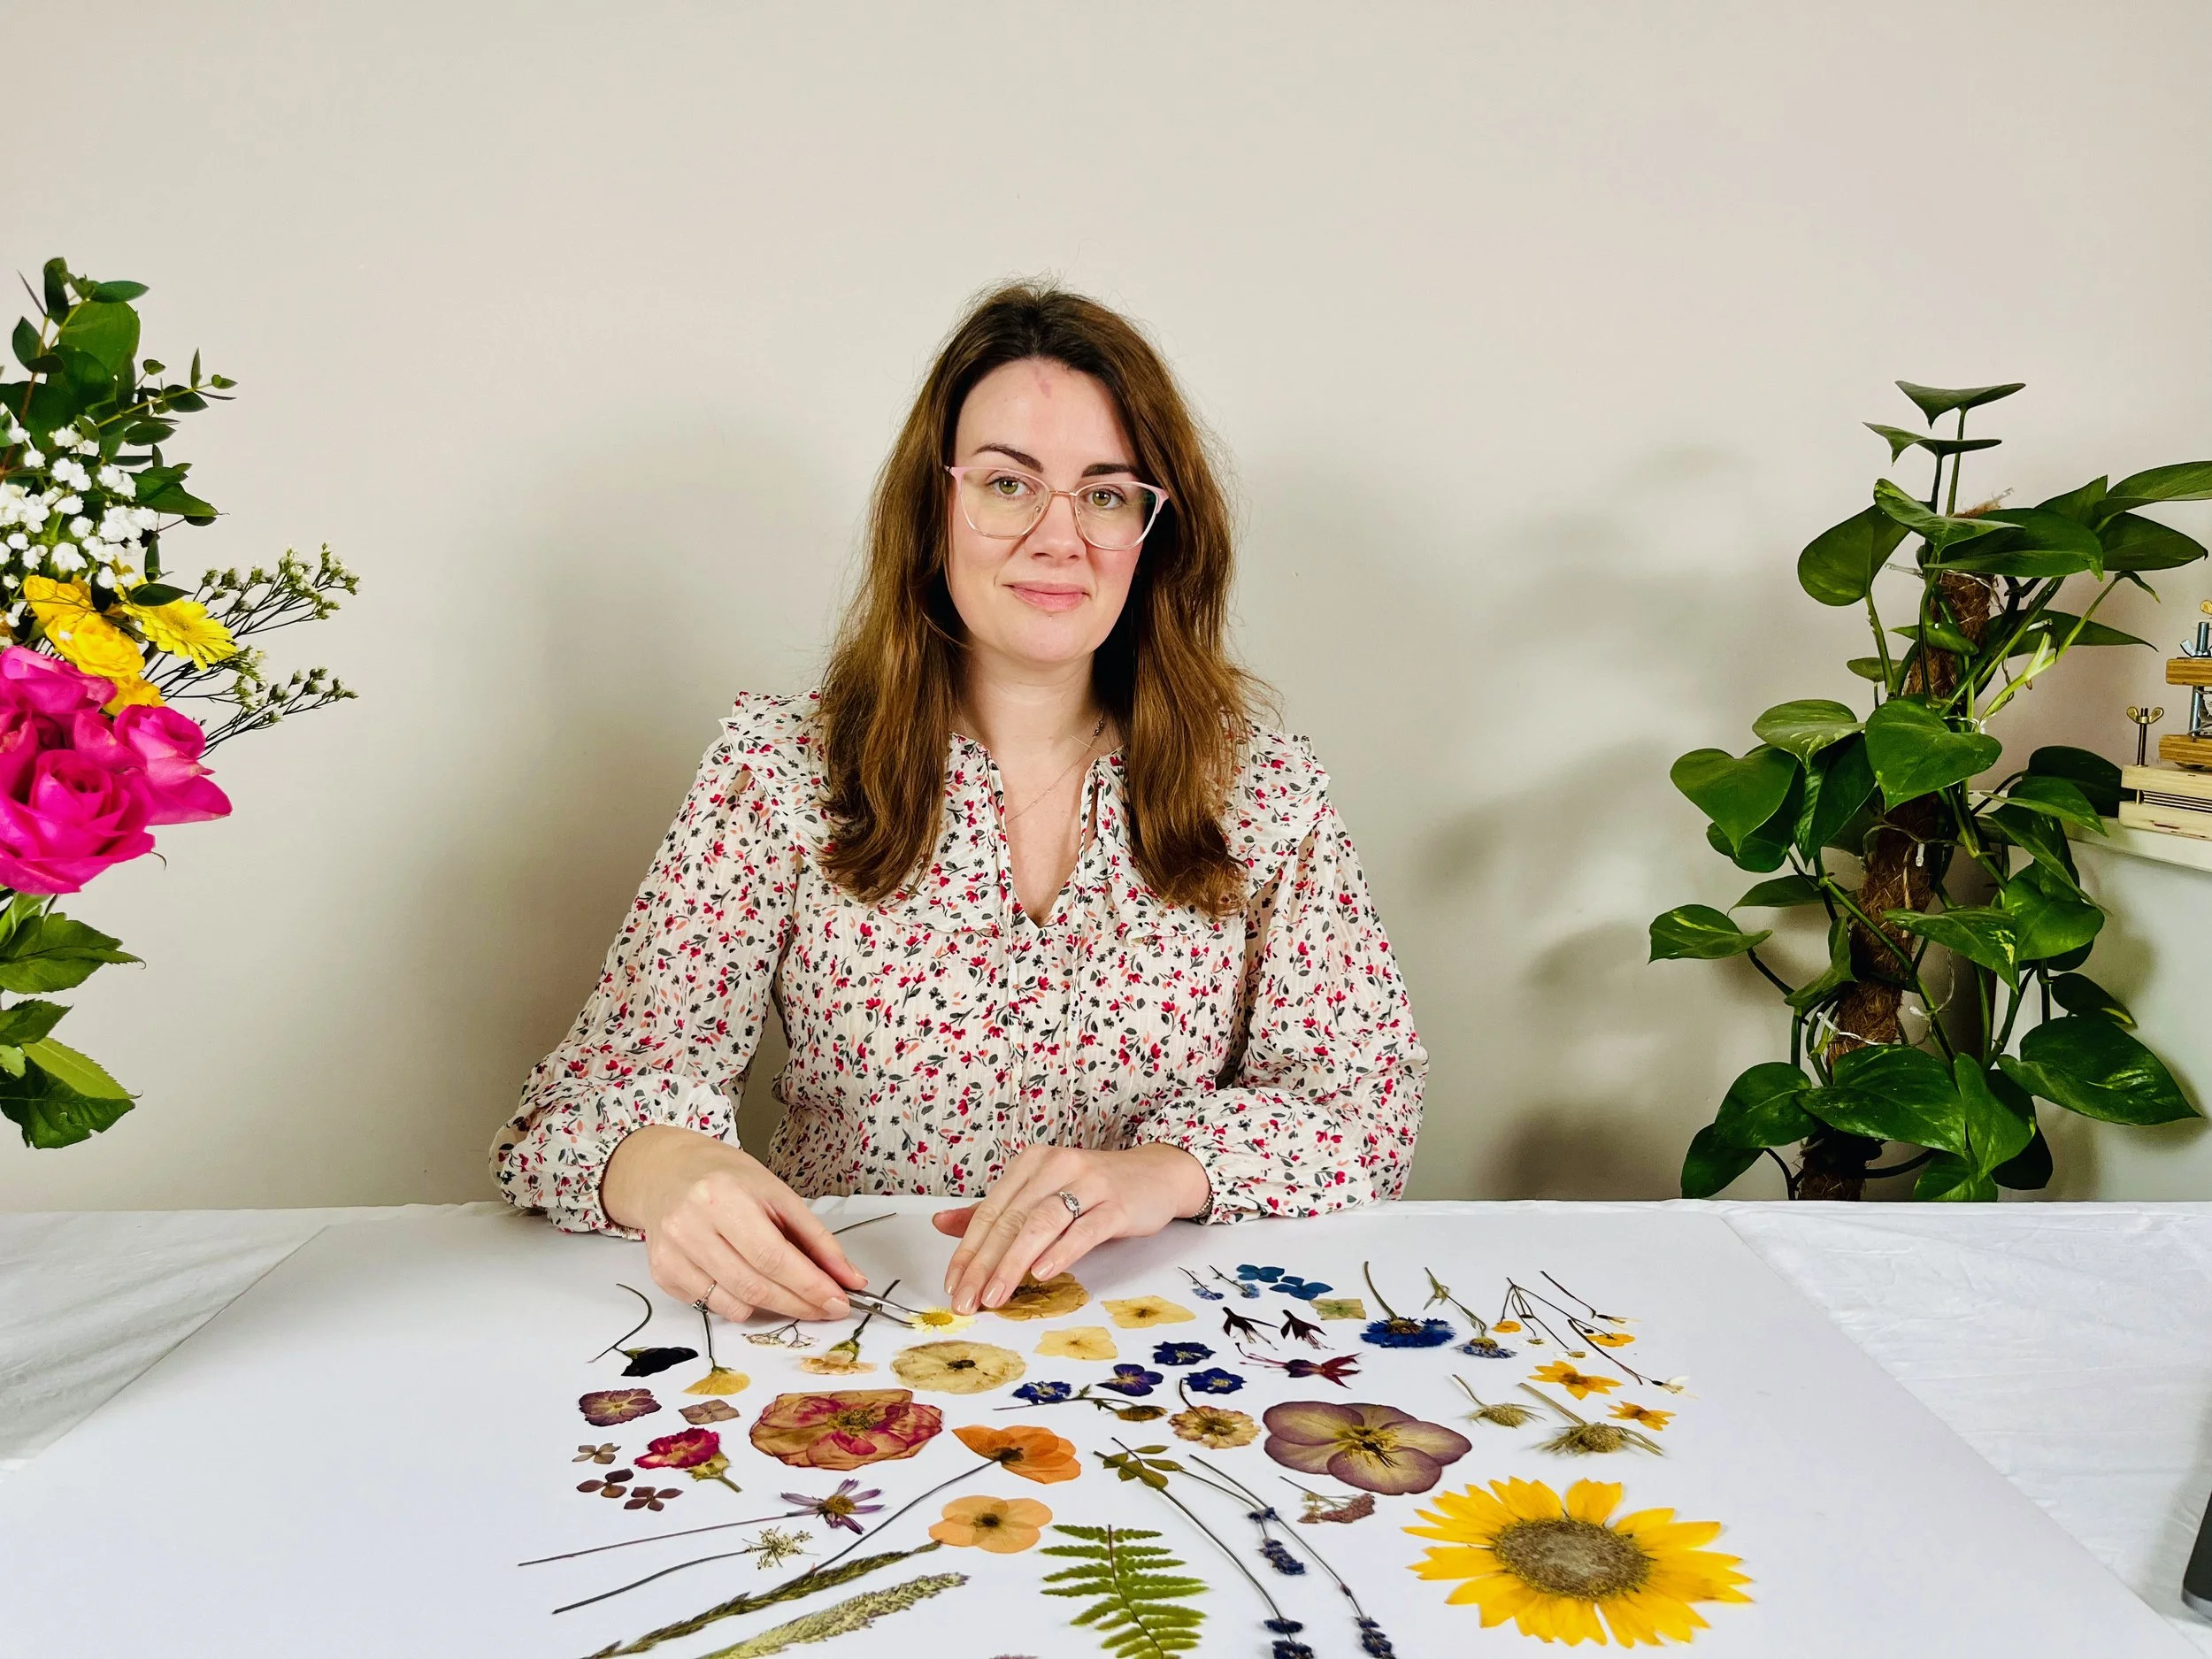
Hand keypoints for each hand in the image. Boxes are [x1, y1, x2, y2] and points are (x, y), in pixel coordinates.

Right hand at [602, 1124, 866, 1321]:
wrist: (668, 1171)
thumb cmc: (728, 1179)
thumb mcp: (777, 1194)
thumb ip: (815, 1238)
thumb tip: (849, 1278)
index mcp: (724, 1198)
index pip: (774, 1257)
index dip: (810, 1286)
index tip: (838, 1301)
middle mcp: (691, 1226)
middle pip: (755, 1286)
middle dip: (798, 1304)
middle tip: (825, 1308)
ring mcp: (673, 1253)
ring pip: (734, 1304)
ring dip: (772, 1308)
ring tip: (789, 1293)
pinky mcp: (662, 1273)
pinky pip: (711, 1306)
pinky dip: (739, 1304)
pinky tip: (747, 1282)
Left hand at [932, 1143, 1209, 1314]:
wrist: (1156, 1175)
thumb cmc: (1094, 1189)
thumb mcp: (1042, 1194)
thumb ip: (995, 1211)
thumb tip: (941, 1224)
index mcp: (1031, 1163)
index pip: (989, 1211)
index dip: (967, 1251)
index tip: (953, 1286)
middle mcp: (1056, 1166)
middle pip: (1010, 1220)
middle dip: (983, 1265)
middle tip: (967, 1301)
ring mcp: (1088, 1183)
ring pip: (1041, 1224)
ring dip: (1013, 1263)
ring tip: (995, 1295)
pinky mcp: (1117, 1204)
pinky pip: (1084, 1229)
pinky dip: (1061, 1251)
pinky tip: (1043, 1273)